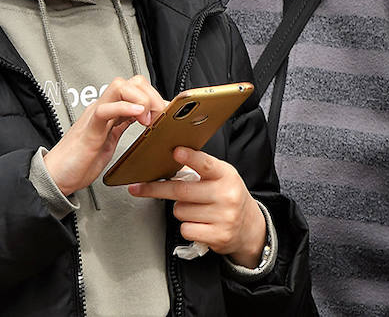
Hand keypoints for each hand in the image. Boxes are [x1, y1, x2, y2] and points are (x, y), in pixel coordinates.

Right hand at [42, 75, 166, 196]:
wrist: (57, 178)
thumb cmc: (82, 161)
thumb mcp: (112, 139)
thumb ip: (126, 125)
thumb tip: (152, 120)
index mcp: (111, 111)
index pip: (136, 88)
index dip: (156, 95)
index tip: (168, 112)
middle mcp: (103, 109)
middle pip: (131, 82)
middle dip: (152, 94)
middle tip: (161, 114)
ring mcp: (95, 117)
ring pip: (119, 88)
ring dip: (142, 98)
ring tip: (149, 116)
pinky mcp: (89, 130)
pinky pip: (106, 110)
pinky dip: (124, 107)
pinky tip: (138, 114)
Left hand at [128, 146, 266, 267]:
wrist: (249, 226)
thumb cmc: (228, 198)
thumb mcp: (221, 178)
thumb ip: (201, 171)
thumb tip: (172, 161)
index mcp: (227, 175)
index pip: (207, 164)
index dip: (190, 158)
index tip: (176, 151)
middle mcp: (227, 194)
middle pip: (181, 191)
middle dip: (156, 189)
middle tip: (139, 188)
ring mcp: (224, 216)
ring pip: (180, 211)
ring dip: (181, 211)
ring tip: (196, 210)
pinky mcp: (218, 235)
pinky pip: (186, 229)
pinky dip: (188, 227)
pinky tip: (200, 224)